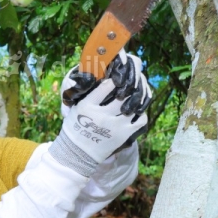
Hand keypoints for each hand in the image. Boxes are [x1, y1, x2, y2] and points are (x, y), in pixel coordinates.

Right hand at [53, 51, 151, 170]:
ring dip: (139, 92)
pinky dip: (141, 110)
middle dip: (132, 78)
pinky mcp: (124, 135)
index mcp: (88, 107)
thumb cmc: (76, 126)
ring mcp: (115, 127)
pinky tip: (138, 105)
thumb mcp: (77, 106)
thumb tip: (103, 73)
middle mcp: (102, 116)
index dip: (117, 73)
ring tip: (139, 85)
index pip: (106, 85)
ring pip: (135, 105)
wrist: (78, 153)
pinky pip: (140, 119)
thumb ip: (90, 92)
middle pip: (123, 93)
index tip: (122, 63)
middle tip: (136, 68)